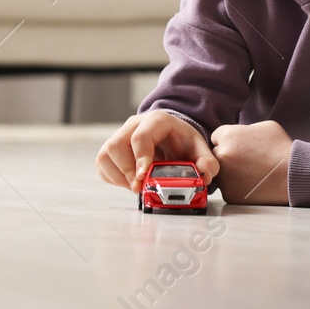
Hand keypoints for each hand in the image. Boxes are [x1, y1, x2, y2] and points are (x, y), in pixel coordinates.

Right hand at [96, 110, 219, 191]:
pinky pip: (102, 164)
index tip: (144, 176)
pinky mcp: (111, 149)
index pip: (141, 136)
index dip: (140, 157)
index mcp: (156, 121)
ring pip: (105, 155)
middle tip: (139, 187)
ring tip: (135, 186)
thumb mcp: (200, 149)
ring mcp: (119, 135)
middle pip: (117, 145)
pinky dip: (112, 178)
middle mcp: (133, 125)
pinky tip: (129, 183)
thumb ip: (207, 162)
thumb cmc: (183, 142)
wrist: (172, 136)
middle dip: (127, 170)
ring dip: (118, 175)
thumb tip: (204, 175)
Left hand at [211, 120, 291, 204]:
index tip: (240, 146)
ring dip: (230, 173)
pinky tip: (253, 184)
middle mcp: (222, 155)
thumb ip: (245, 129)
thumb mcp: (265, 127)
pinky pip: (228, 188)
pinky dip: (237, 187)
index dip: (228, 141)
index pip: (216, 136)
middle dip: (227, 157)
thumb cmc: (281, 149)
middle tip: (245, 161)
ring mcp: (224, 177)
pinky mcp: (230, 194)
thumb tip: (239, 134)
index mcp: (228, 136)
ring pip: (221, 174)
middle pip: (216, 155)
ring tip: (251, 173)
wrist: (293, 176)